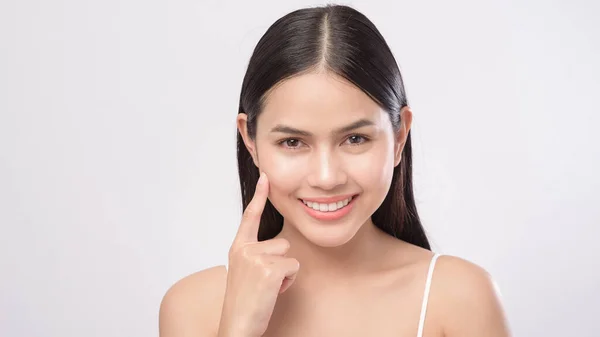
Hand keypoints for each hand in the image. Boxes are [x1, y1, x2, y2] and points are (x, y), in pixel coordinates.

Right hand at [217, 172, 299, 336]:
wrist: (236, 326)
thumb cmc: (244, 302)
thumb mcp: (245, 272)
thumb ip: (256, 255)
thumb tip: (278, 247)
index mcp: (238, 248)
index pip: (250, 217)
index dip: (259, 195)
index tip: (266, 176)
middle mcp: (245, 249)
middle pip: (282, 243)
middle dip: (280, 264)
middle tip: (263, 284)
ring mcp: (256, 258)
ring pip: (289, 256)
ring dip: (285, 274)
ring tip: (267, 289)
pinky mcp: (269, 269)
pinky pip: (293, 267)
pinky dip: (288, 283)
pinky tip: (272, 293)